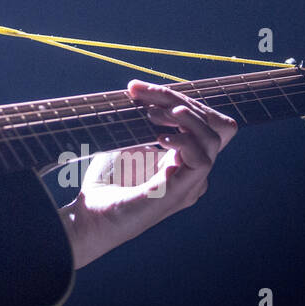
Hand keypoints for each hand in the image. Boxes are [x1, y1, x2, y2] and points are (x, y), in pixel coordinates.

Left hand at [59, 79, 238, 267]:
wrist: (90, 216)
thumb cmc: (106, 181)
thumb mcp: (127, 141)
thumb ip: (145, 119)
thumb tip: (145, 91)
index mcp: (185, 157)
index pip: (203, 118)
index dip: (176, 97)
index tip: (137, 89)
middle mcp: (193, 169)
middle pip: (212, 122)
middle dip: (178, 99)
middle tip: (141, 97)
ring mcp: (191, 182)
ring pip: (214, 137)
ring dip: (184, 116)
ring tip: (151, 115)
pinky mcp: (180, 192)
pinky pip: (203, 160)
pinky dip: (184, 140)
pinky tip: (159, 137)